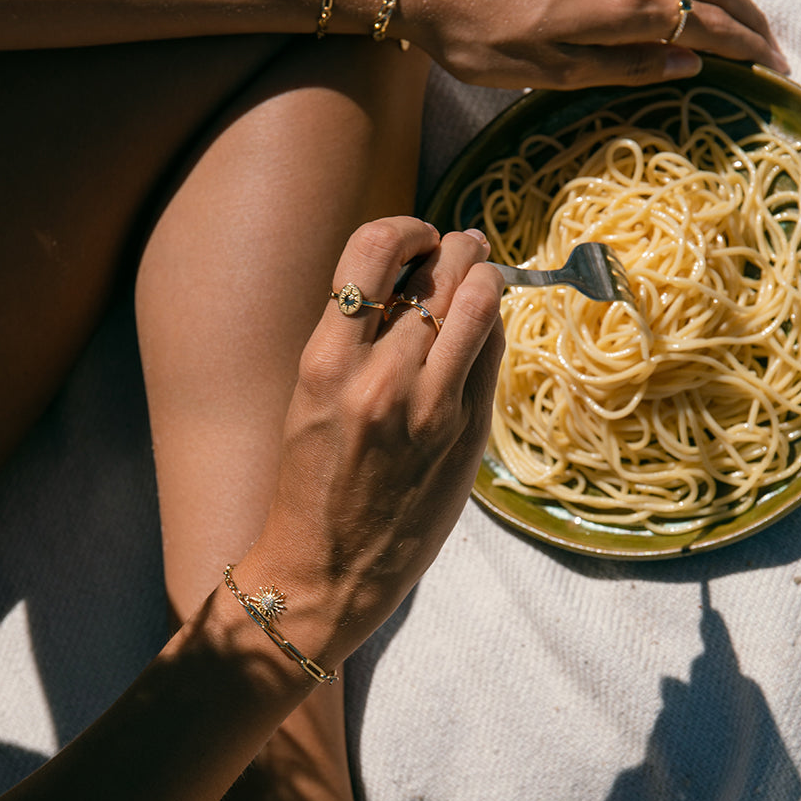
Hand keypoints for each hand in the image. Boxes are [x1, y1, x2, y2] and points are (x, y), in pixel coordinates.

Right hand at [239, 217, 503, 657]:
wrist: (326, 572)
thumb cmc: (310, 484)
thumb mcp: (311, 398)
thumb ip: (357, 339)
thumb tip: (414, 278)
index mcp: (324, 363)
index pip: (372, 251)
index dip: (404, 228)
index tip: (416, 235)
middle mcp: (379, 379)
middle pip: (441, 273)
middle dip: (458, 247)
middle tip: (462, 246)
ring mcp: (430, 410)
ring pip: (478, 306)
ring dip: (485, 277)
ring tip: (483, 273)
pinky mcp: (466, 436)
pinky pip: (490, 355)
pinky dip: (491, 329)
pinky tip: (482, 327)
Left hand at [395, 0, 787, 88]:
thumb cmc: (477, 39)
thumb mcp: (548, 73)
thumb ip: (622, 67)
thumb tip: (688, 63)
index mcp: (621, 8)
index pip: (706, 25)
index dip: (746, 48)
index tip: (776, 70)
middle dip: (749, 20)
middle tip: (775, 51)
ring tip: (740, 23)